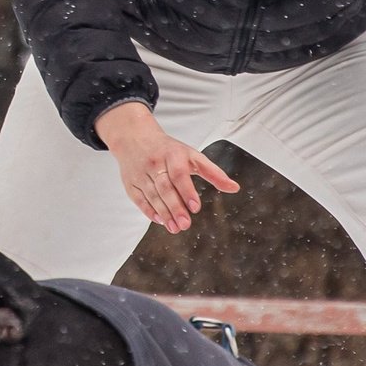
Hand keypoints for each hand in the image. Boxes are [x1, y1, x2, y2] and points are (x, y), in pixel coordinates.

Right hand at [96, 102, 239, 232]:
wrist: (135, 138)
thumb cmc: (169, 149)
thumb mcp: (192, 156)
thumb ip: (213, 173)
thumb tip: (234, 187)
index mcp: (172, 153)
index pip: (179, 174)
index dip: (187, 191)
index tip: (195, 207)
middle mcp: (155, 162)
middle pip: (165, 187)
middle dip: (175, 207)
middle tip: (185, 224)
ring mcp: (141, 172)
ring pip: (152, 195)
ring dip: (164, 213)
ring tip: (175, 228)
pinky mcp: (130, 182)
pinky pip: (139, 198)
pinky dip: (149, 210)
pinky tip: (159, 220)